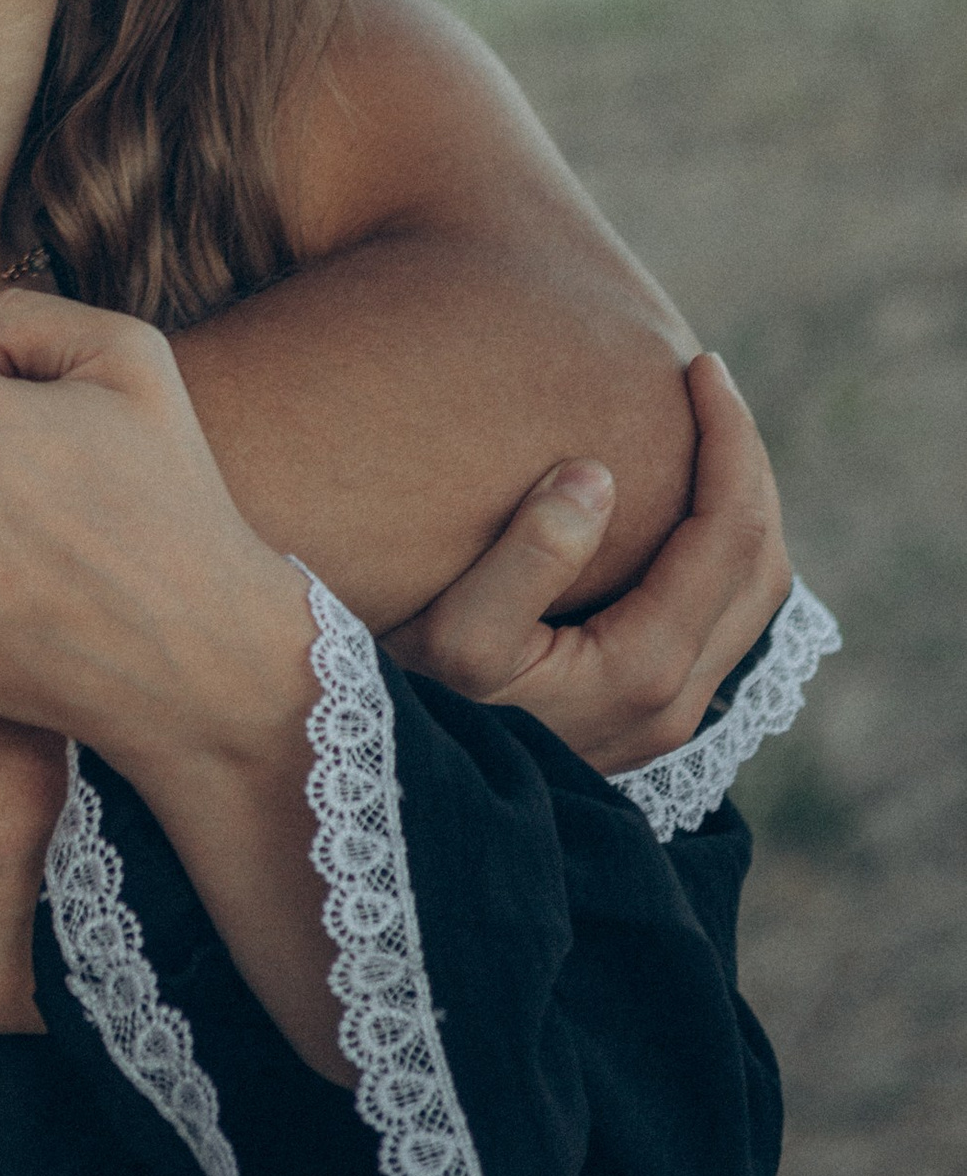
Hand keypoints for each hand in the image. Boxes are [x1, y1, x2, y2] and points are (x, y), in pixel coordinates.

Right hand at [387, 353, 792, 771]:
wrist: (413, 807)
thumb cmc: (418, 706)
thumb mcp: (454, 632)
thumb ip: (528, 554)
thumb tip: (597, 472)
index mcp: (645, 668)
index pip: (729, 532)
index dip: (729, 440)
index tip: (702, 368)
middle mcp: (679, 699)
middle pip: (763, 561)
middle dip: (749, 462)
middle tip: (709, 381)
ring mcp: (671, 715)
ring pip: (754, 597)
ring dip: (744, 506)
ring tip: (703, 432)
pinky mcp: (650, 715)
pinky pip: (725, 619)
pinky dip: (723, 549)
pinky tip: (679, 510)